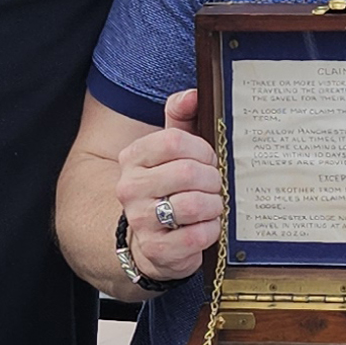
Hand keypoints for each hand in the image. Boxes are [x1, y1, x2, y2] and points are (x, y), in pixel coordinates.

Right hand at [116, 89, 223, 284]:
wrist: (148, 240)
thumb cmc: (169, 189)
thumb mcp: (171, 152)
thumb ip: (181, 118)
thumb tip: (193, 94)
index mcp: (133, 157)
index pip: (175, 141)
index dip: (203, 150)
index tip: (209, 160)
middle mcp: (130, 187)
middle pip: (188, 173)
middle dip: (213, 180)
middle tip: (215, 186)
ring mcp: (140, 220)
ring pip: (194, 204)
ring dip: (214, 205)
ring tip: (212, 206)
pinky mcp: (156, 250)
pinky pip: (198, 235)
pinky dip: (212, 230)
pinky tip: (207, 227)